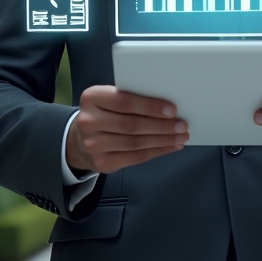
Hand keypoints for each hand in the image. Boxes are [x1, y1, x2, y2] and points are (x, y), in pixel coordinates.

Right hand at [66, 86, 187, 174]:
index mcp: (92, 98)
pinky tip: (170, 146)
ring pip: (136, 143)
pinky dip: (157, 151)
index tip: (171, 109)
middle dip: (161, 125)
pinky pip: (135, 158)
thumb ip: (130, 97)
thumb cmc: (103, 113)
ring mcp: (94, 145)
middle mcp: (89, 121)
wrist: (79, 139)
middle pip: (132, 124)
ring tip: (180, 136)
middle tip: (182, 124)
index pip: (124, 101)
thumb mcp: (108, 98)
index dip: (149, 106)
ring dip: (163, 140)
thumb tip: (166, 104)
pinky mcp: (102, 163)